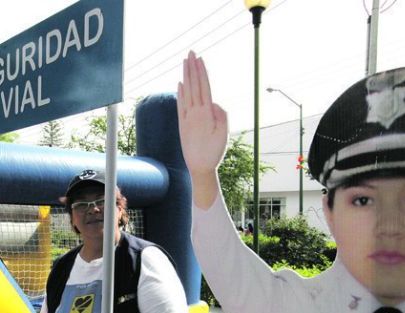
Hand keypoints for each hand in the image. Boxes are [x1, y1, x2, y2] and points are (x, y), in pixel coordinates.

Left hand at [177, 51, 228, 176]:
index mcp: (206, 114)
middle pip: (193, 86)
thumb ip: (221, 115)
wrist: (199, 168)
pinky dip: (180, 93)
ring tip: (184, 63)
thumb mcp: (224, 133)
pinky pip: (180, 105)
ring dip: (185, 76)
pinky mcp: (182, 125)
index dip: (201, 72)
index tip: (200, 59)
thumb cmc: (214, 152)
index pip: (203, 87)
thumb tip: (214, 103)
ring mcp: (186, 118)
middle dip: (192, 68)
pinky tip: (180, 83)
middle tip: (190, 53)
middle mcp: (194, 113)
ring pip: (185, 92)